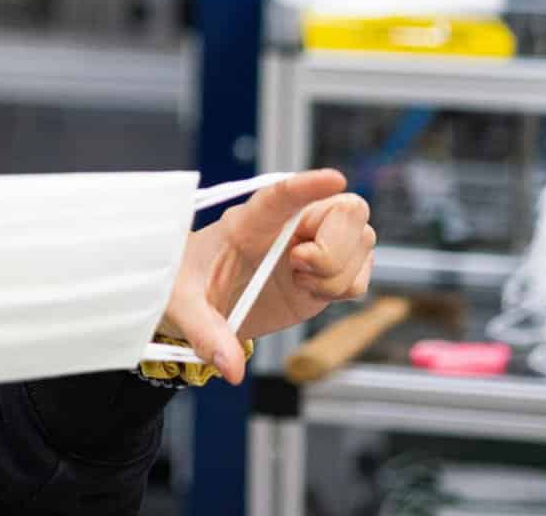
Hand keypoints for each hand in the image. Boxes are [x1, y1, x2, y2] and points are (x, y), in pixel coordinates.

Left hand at [160, 169, 374, 382]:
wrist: (195, 302)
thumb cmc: (185, 286)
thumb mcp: (183, 306)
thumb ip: (207, 334)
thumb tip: (232, 369)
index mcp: (248, 221)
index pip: (281, 194)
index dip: (308, 185)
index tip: (333, 178)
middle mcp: (288, 227)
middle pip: (344, 209)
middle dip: (335, 243)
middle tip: (300, 266)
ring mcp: (312, 248)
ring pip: (362, 239)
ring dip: (340, 271)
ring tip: (301, 282)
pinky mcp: (326, 275)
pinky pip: (361, 273)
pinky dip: (348, 287)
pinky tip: (313, 292)